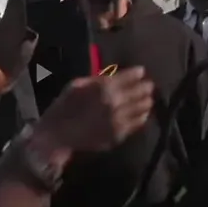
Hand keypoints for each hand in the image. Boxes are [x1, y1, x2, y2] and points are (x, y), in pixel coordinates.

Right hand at [39, 68, 154, 151]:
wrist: (58, 135)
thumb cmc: (64, 107)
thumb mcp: (76, 85)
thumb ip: (96, 79)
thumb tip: (113, 75)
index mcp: (103, 88)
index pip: (128, 77)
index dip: (137, 73)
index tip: (141, 71)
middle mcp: (114, 103)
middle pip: (139, 92)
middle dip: (145, 87)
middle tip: (149, 85)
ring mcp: (118, 120)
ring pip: (141, 108)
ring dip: (146, 101)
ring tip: (148, 99)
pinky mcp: (119, 134)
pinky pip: (136, 124)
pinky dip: (141, 117)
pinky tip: (142, 113)